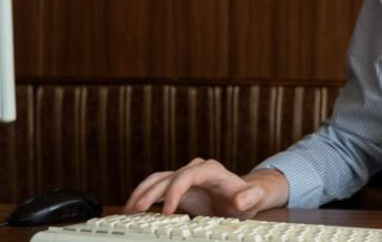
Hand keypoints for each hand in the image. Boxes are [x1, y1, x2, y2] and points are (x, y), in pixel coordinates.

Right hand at [123, 158, 287, 217]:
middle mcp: (194, 170)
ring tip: (128, 210)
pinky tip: (133, 210)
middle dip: (150, 193)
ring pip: (157, 181)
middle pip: (168, 177)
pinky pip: (156, 189)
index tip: (168, 210)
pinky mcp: (176, 189)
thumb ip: (250, 198)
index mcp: (211, 170)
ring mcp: (183, 178)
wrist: (242, 197)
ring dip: (141, 193)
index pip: (188, 175)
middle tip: (136, 210)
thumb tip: (241, 199)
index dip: (176, 190)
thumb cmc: (247, 197)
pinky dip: (144, 197)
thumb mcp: (253, 199)